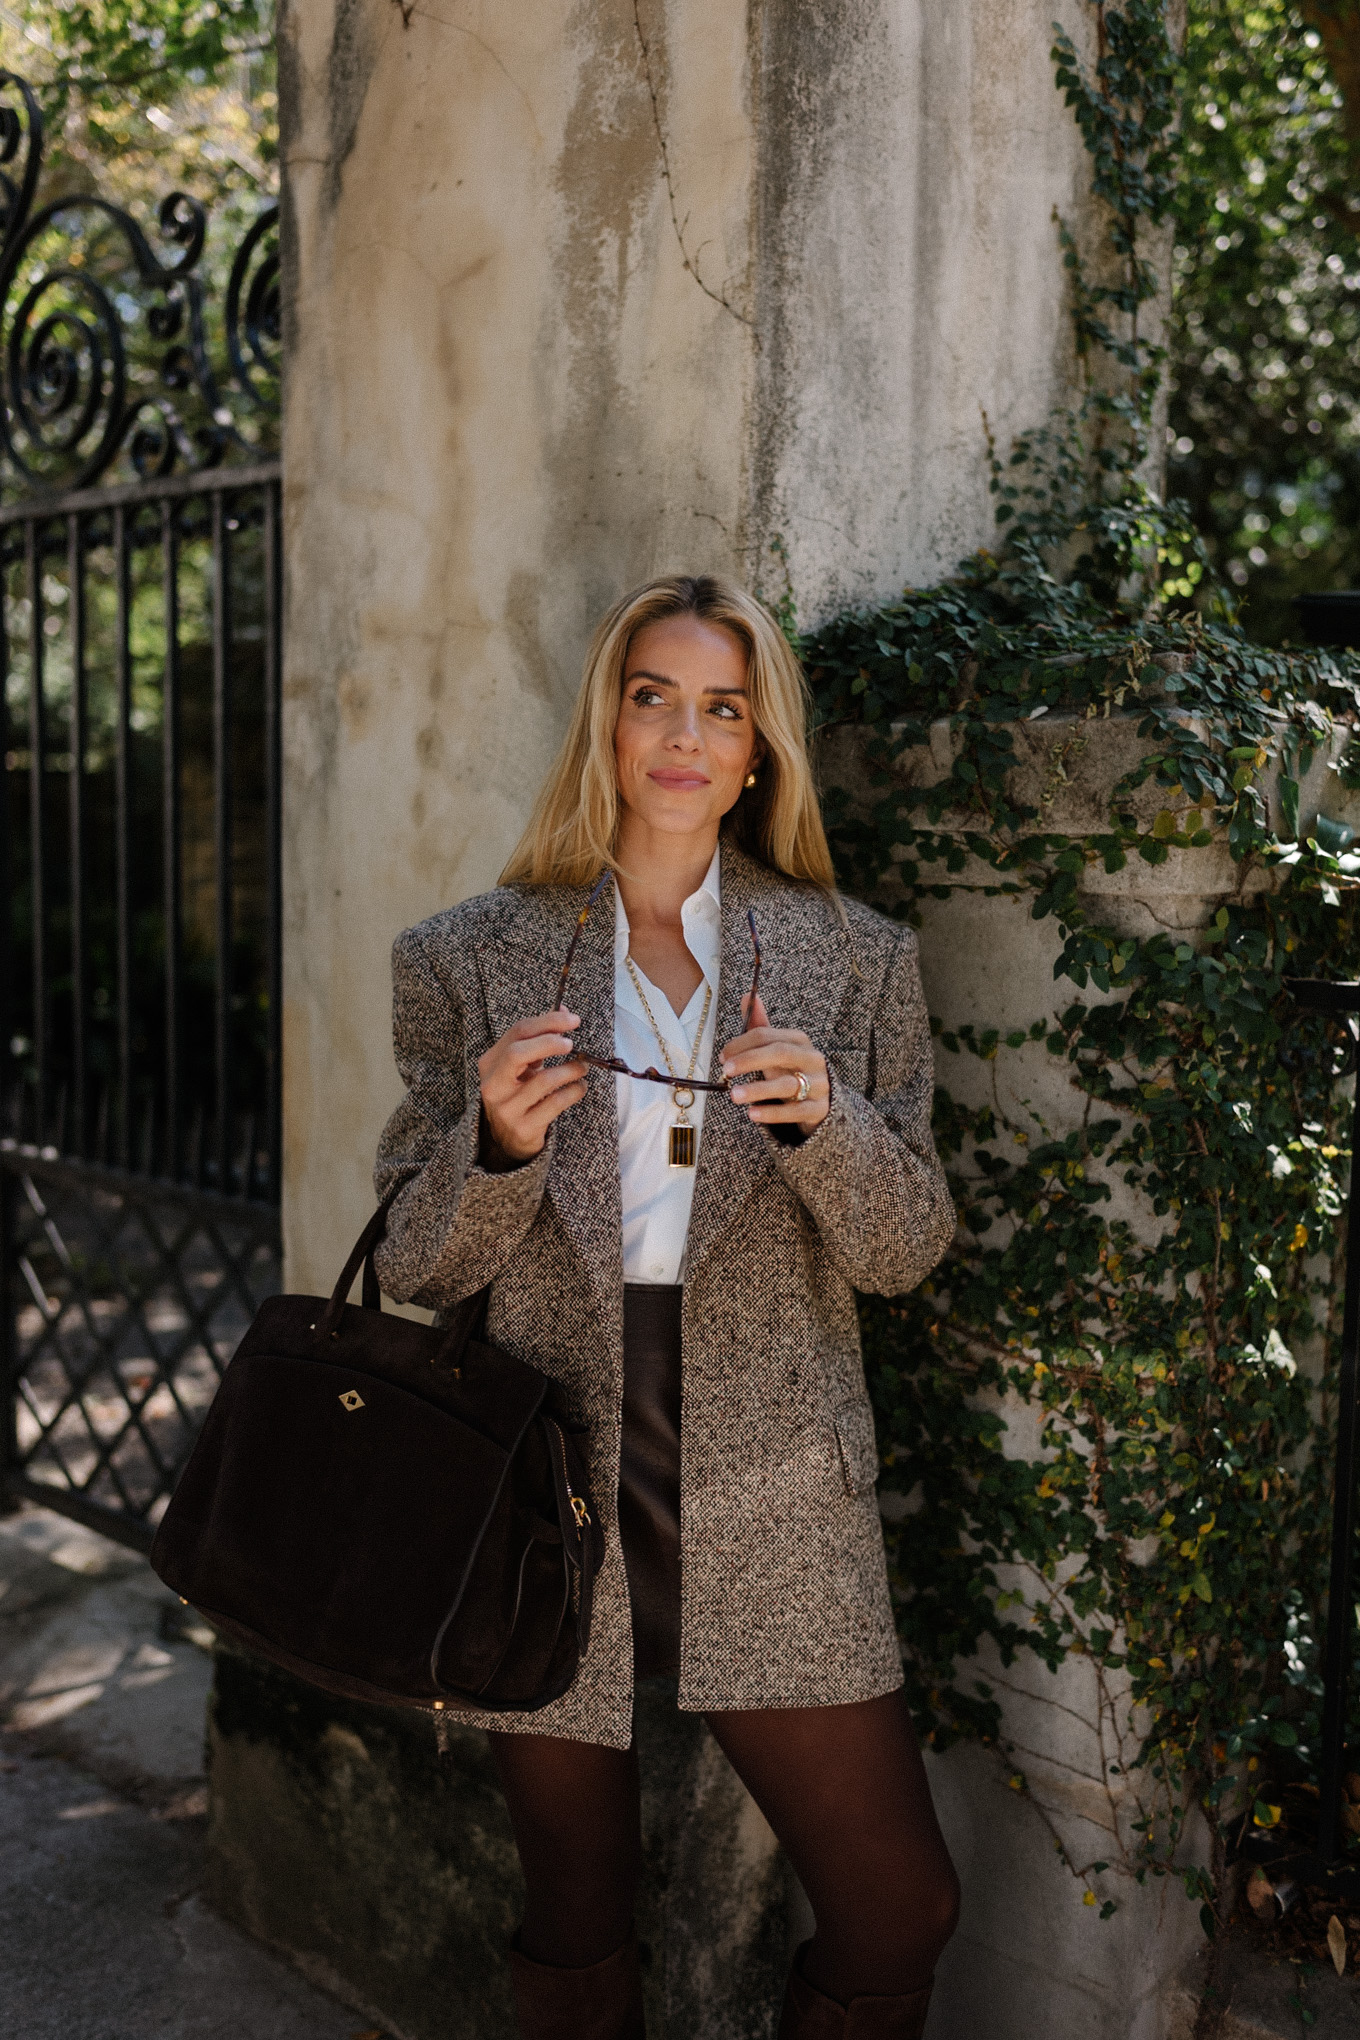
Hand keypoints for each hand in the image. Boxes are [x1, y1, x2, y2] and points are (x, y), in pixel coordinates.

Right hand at [478, 1009, 586, 1164]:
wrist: (508, 1140)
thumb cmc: (518, 1095)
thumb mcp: (521, 1067)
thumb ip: (538, 1039)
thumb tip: (565, 1011)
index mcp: (490, 1063)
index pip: (518, 1032)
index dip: (548, 1022)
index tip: (573, 1021)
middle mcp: (493, 1085)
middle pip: (518, 1052)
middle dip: (549, 1043)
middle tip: (572, 1044)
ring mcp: (507, 1109)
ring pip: (543, 1080)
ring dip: (570, 1070)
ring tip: (582, 1067)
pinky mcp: (524, 1128)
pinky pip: (555, 1103)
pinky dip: (573, 1091)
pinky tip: (580, 1087)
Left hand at [720, 994, 829, 1132]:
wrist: (822, 1100)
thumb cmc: (792, 1070)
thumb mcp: (778, 1048)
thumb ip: (761, 1026)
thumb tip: (747, 995)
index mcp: (799, 1041)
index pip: (769, 1035)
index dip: (743, 1043)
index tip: (723, 1056)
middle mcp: (812, 1059)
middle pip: (781, 1053)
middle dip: (751, 1059)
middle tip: (726, 1070)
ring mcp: (819, 1085)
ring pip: (788, 1085)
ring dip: (758, 1089)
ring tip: (734, 1095)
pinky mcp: (819, 1109)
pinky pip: (795, 1111)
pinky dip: (773, 1113)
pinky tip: (752, 1114)